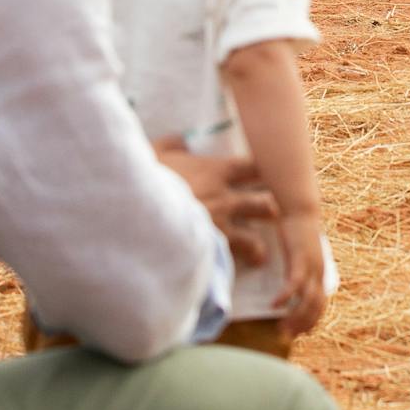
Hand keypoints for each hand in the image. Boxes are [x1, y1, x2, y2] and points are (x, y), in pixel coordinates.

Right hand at [153, 138, 278, 266]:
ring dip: (258, 246)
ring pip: (254, 239)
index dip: (265, 173)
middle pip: (264, 204)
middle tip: (274, 216)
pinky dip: (237, 264)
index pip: (254, 168)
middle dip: (271, 210)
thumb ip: (173, 144)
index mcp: (215, 171)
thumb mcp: (156, 152)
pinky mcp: (210, 252)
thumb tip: (183, 141)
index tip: (272, 176)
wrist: (136, 212)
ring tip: (259, 254)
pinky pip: (232, 260)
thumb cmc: (146, 178)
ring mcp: (219, 228)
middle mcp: (225, 199)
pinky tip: (238, 268)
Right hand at [271, 211, 328, 338]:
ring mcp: (311, 266)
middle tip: (286, 336)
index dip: (311, 322)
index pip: (320, 306)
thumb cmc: (294, 231)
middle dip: (302, 325)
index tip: (298, 333)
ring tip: (281, 328)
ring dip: (295, 317)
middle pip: (316, 308)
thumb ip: (294, 270)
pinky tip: (274, 305)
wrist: (299, 208)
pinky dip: (286, 296)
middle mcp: (319, 272)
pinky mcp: (300, 258)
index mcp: (319, 273)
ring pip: (308, 300)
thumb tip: (283, 286)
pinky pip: (294, 284)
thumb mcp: (297, 255)